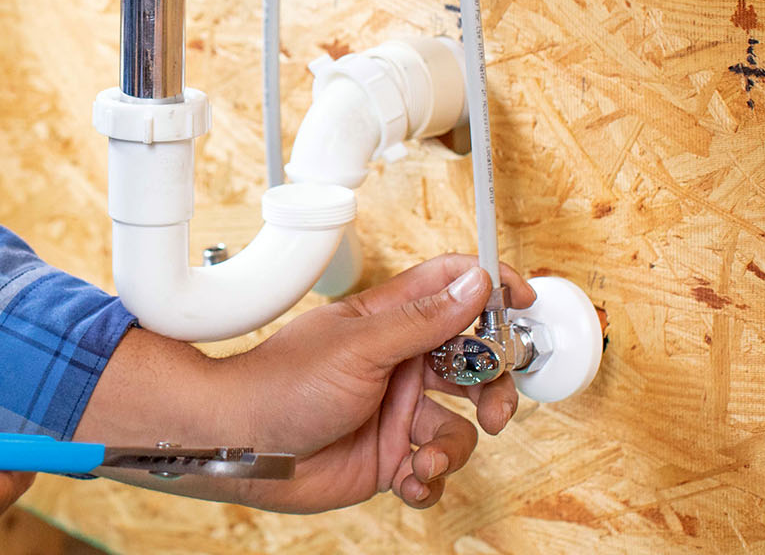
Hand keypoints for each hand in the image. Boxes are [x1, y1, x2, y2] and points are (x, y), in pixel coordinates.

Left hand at [220, 256, 534, 512]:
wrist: (243, 446)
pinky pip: (434, 471)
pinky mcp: (388, 458)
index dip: (490, 290)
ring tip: (425, 458)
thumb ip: (423, 319)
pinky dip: (429, 482)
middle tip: (494, 411)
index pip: (453, 289)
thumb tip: (476, 282)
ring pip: (459, 428)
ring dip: (453, 448)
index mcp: (391, 323)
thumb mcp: (360, 345)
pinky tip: (407, 480)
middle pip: (473, 368)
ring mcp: (394, 414)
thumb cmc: (282, 384)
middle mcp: (399, 366)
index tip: (522, 303)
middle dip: (492, 391)